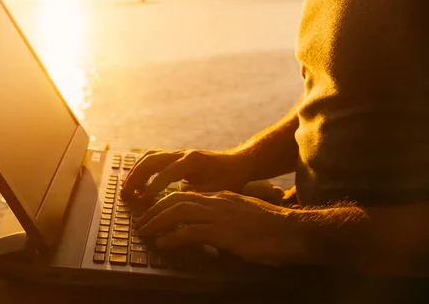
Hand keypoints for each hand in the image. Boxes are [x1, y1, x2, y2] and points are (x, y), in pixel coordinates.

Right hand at [121, 150, 251, 201]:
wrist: (239, 162)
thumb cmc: (230, 178)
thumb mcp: (216, 191)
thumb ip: (195, 197)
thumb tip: (174, 208)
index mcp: (192, 162)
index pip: (165, 174)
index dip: (152, 189)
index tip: (143, 203)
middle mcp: (182, 154)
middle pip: (151, 160)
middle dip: (136, 177)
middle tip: (126, 194)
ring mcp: (179, 153)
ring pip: (149, 157)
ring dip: (136, 171)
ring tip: (128, 189)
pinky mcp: (177, 156)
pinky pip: (154, 158)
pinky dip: (142, 168)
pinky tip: (139, 183)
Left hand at [134, 191, 297, 265]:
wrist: (295, 231)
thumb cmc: (272, 228)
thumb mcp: (244, 215)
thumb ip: (225, 216)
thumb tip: (209, 227)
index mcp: (221, 197)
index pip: (185, 194)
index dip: (165, 202)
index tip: (153, 211)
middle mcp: (217, 201)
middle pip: (175, 199)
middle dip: (154, 209)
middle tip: (142, 221)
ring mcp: (220, 216)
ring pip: (178, 212)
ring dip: (157, 221)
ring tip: (145, 231)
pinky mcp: (224, 232)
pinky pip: (190, 232)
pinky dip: (172, 238)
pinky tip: (162, 244)